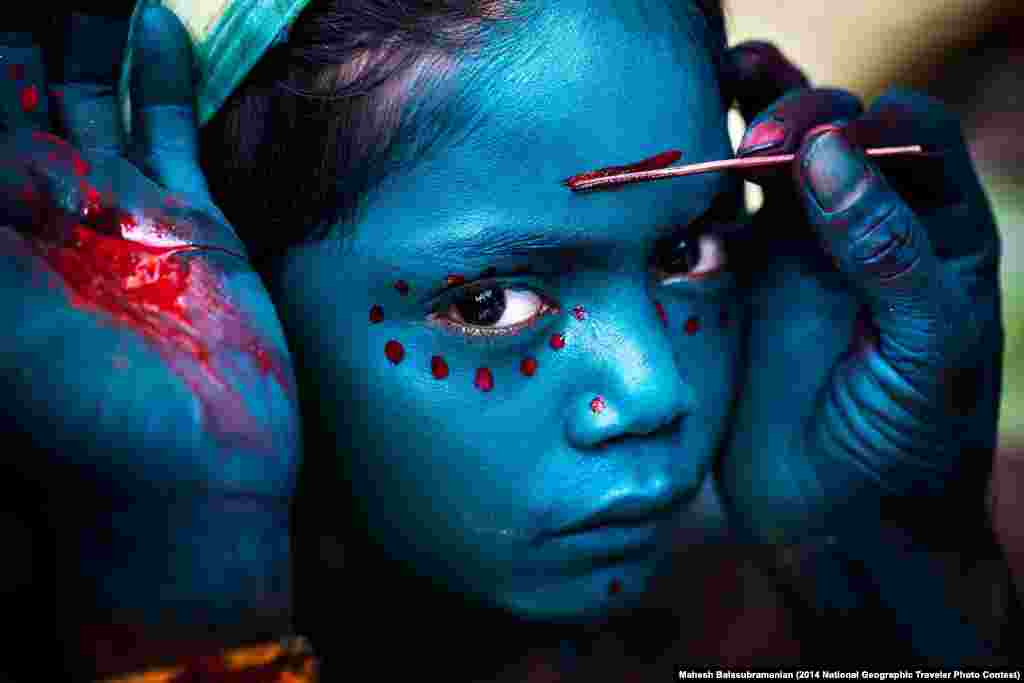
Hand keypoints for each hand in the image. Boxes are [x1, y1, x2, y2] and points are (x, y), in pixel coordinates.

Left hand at [0, 8, 299, 675]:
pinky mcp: (196, 224)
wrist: (194, 480)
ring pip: (97, 103)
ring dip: (89, 42)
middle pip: (24, 101)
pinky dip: (164, 78)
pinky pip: (172, 133)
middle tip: (30, 1)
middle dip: (21, 46)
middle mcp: (51, 216)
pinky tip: (156, 24)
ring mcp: (126, 215)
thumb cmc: (79, 420)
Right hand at [717, 43, 1001, 546]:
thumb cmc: (905, 446)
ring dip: (745, 115)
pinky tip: (676, 177)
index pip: (911, 136)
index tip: (819, 151)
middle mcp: (862, 228)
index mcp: (933, 233)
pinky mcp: (738, 282)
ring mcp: (796, 252)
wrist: (837, 524)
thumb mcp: (924, 350)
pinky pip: (716, 216)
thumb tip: (828, 153)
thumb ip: (888, 251)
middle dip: (798, 116)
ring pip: (770, 158)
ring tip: (712, 87)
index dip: (870, 123)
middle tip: (756, 145)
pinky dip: (697, 187)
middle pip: (833, 131)